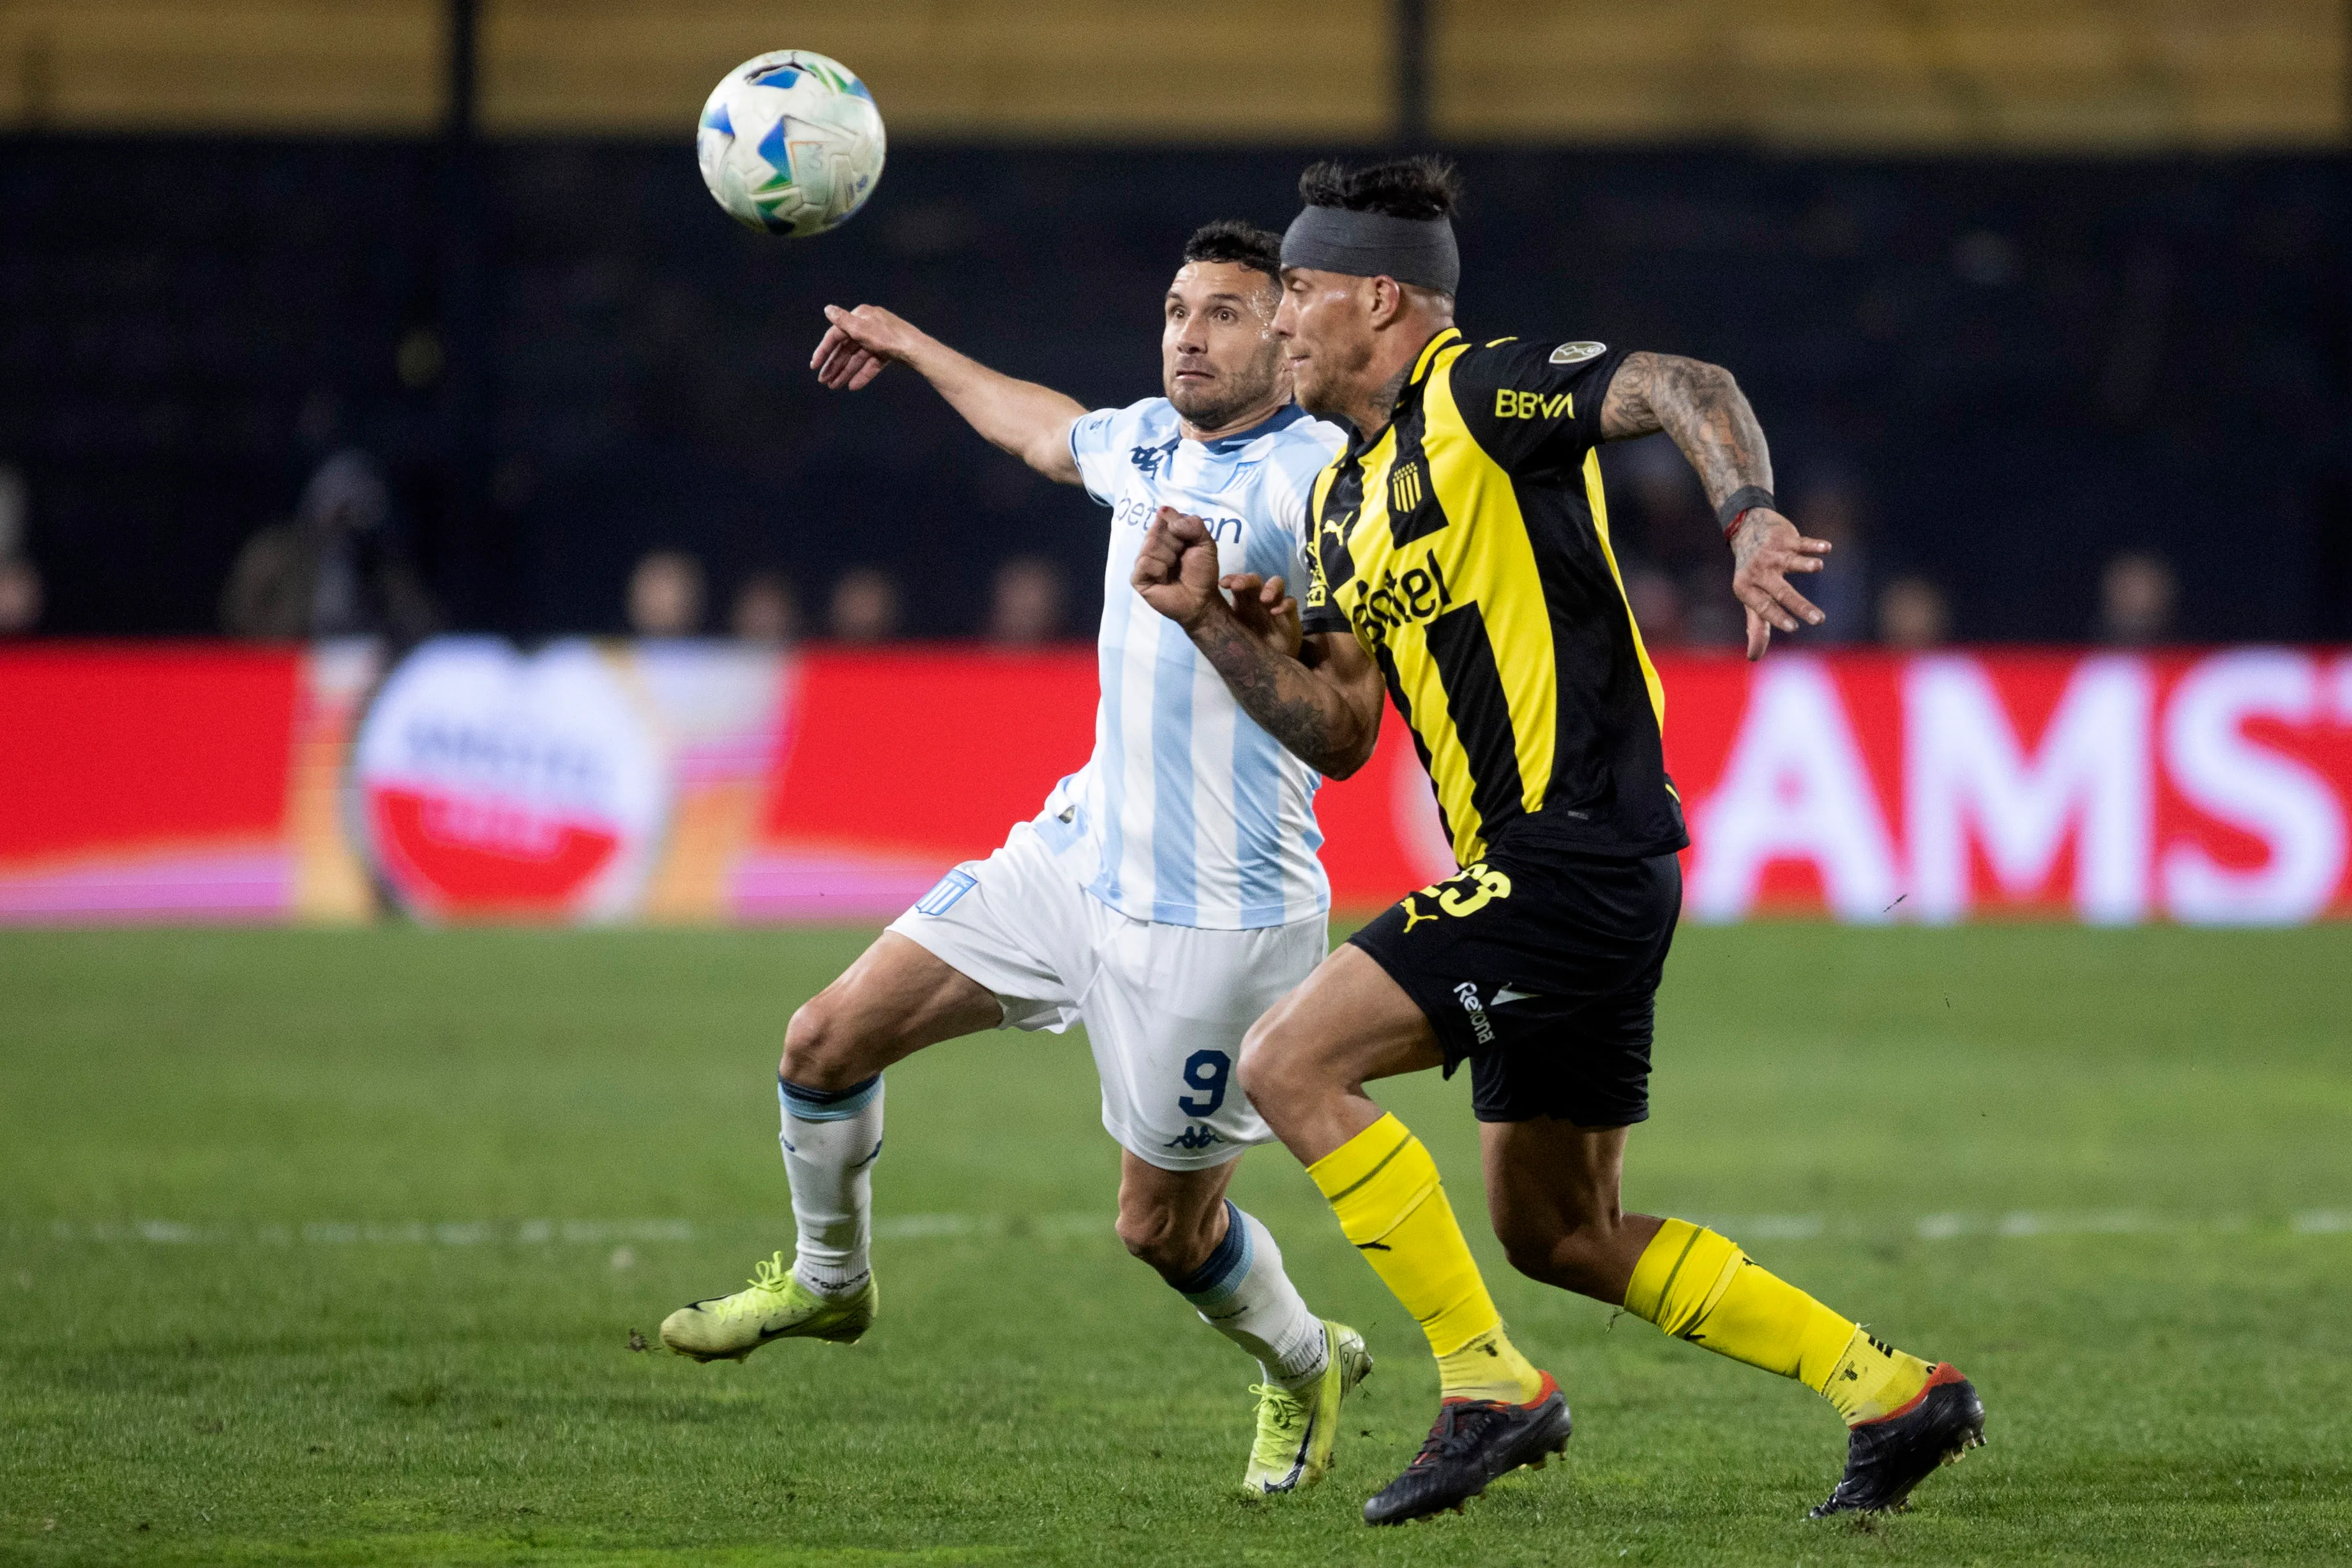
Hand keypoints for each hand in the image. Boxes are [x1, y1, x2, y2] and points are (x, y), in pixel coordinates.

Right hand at [810, 304, 926, 390]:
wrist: (918, 351)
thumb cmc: (890, 338)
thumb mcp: (862, 329)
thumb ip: (843, 321)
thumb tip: (828, 309)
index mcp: (861, 316)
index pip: (836, 335)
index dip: (824, 350)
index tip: (814, 366)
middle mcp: (869, 326)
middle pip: (847, 348)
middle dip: (834, 365)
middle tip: (823, 381)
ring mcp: (879, 340)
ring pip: (857, 358)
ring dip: (845, 372)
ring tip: (834, 386)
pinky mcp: (888, 352)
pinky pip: (871, 364)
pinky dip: (863, 374)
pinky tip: (853, 386)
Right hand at [1131, 508, 1225, 629]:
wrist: (1201, 599)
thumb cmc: (1202, 571)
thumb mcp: (1206, 543)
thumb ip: (1193, 524)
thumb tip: (1163, 512)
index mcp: (1165, 533)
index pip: (1164, 516)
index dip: (1179, 527)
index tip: (1188, 542)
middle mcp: (1151, 544)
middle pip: (1156, 530)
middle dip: (1175, 544)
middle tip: (1181, 558)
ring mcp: (1142, 560)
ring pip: (1149, 545)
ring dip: (1169, 557)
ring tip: (1174, 569)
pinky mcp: (1137, 577)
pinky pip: (1144, 562)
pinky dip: (1159, 569)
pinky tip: (1165, 579)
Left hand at [1219, 573, 1301, 660]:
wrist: (1268, 662)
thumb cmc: (1248, 643)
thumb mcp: (1231, 630)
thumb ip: (1218, 618)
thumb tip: (1193, 608)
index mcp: (1242, 600)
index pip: (1237, 582)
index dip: (1231, 579)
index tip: (1222, 583)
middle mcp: (1258, 598)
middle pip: (1254, 579)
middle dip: (1246, 580)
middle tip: (1238, 586)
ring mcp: (1275, 603)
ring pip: (1276, 583)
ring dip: (1270, 587)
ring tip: (1264, 599)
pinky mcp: (1289, 614)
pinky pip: (1290, 602)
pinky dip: (1284, 605)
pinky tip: (1275, 612)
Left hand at [1729, 509, 1830, 660]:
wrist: (1747, 530)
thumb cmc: (1753, 573)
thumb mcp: (1750, 599)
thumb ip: (1756, 627)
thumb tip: (1753, 658)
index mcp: (1746, 588)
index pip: (1763, 606)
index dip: (1777, 616)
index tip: (1793, 627)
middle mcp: (1758, 571)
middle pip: (1781, 591)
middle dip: (1799, 605)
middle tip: (1819, 620)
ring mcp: (1771, 553)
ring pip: (1790, 561)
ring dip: (1804, 564)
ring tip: (1818, 567)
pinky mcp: (1785, 538)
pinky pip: (1801, 542)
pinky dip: (1814, 545)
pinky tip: (1826, 548)